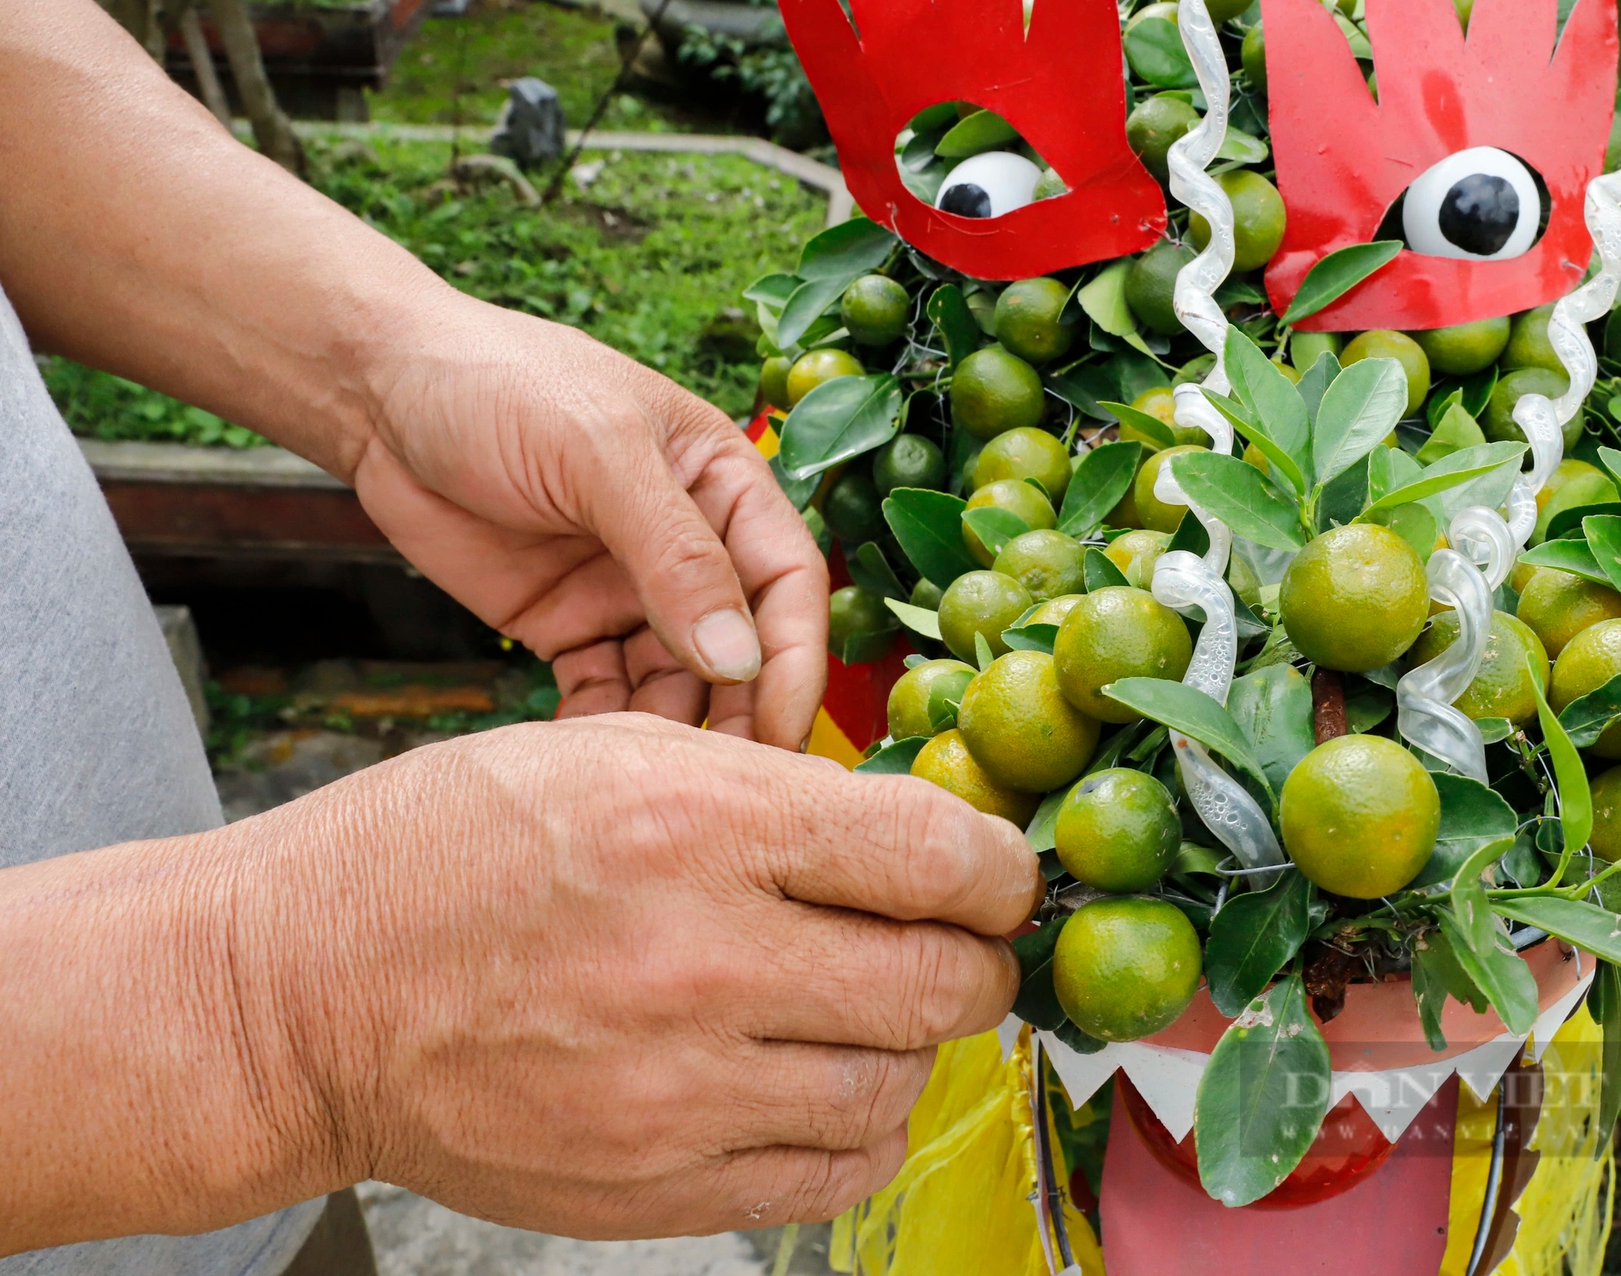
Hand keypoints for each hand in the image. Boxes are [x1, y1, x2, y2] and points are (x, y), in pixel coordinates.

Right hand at [227, 716, 1038, 1236]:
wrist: (302, 996)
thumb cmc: (449, 853)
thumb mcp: (611, 753)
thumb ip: (775, 793)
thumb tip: (916, 842)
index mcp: (698, 822)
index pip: (940, 856)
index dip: (1002, 870)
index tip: (999, 879)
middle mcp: (702, 959)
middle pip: (945, 982)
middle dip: (972, 960)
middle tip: (947, 945)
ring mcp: (679, 1090)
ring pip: (900, 1083)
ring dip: (908, 1045)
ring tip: (861, 1009)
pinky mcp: (654, 1186)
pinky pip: (835, 1172)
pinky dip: (859, 1128)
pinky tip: (823, 1082)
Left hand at [352, 295, 826, 747]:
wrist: (376, 390)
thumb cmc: (496, 382)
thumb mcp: (596, 452)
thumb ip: (674, 554)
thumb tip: (739, 658)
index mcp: (723, 485)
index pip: (786, 582)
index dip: (793, 660)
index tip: (781, 733)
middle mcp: (689, 545)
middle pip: (741, 647)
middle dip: (739, 715)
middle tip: (724, 788)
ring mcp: (627, 589)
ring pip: (676, 682)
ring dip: (670, 733)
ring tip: (646, 783)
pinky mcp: (567, 624)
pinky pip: (603, 693)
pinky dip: (601, 732)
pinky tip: (586, 769)